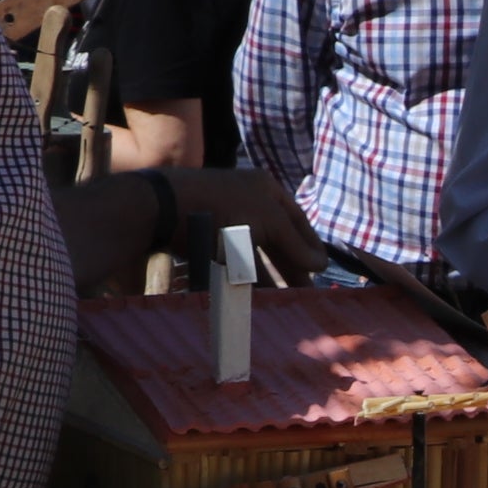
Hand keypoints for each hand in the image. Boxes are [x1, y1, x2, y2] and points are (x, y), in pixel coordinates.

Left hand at [165, 167, 322, 283]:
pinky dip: (247, 276)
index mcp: (265, 188)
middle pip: (277, 237)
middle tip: (305, 290)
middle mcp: (248, 201)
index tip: (321, 268)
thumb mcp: (269, 221)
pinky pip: (234, 260)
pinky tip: (256, 293)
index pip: (297, 218)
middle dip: (291, 263)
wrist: (167, 207)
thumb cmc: (224, 206)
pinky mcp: (208, 239)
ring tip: (284, 298)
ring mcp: (227, 220)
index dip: (310, 243)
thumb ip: (295, 243)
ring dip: (270, 275)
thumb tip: (321, 264)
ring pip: (256, 252)